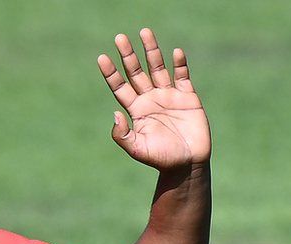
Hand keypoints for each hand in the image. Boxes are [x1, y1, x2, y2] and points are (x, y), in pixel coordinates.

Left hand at [98, 29, 210, 170]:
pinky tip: (175, 52)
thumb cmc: (159, 159)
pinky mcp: (187, 97)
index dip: (111, 72)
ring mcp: (168, 96)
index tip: (102, 57)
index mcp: (136, 110)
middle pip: (136, 72)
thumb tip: (115, 113)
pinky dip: (180, 64)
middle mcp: (150, 99)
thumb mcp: (136, 149)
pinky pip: (182, 76)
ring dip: (151, 51)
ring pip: (157, 68)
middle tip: (119, 38)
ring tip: (144, 32)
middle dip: (128, 55)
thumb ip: (122, 134)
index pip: (120, 86)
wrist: (186, 165)